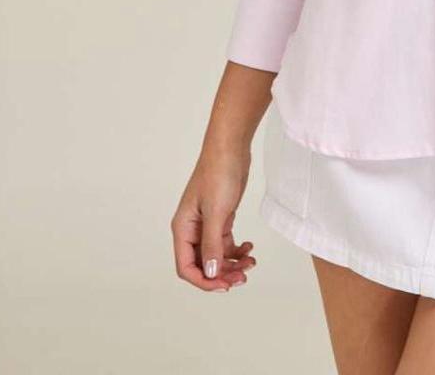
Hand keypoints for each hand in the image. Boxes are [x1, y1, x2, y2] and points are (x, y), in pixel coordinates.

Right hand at [171, 144, 257, 291]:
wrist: (231, 148)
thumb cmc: (218, 173)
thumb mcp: (217, 212)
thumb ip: (212, 244)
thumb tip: (210, 273)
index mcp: (183, 229)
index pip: (186, 267)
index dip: (204, 281)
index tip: (224, 285)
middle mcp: (192, 230)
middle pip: (202, 265)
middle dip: (221, 274)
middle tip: (243, 278)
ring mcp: (206, 224)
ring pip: (216, 255)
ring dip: (232, 264)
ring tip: (251, 262)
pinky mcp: (220, 218)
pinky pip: (225, 243)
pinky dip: (237, 250)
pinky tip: (249, 248)